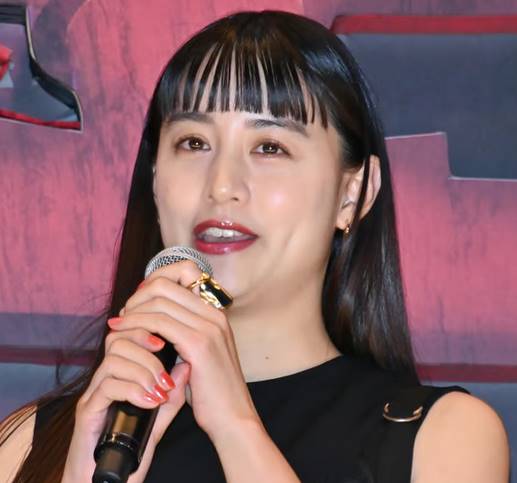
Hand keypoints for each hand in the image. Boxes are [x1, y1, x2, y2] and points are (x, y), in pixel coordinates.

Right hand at [62, 304, 190, 481]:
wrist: (109, 482)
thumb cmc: (133, 450)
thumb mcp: (160, 417)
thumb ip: (172, 393)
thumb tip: (186, 366)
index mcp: (120, 374)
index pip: (127, 334)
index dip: (147, 330)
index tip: (169, 342)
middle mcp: (103, 379)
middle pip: (117, 340)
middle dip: (145, 348)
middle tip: (165, 370)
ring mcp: (92, 394)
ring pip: (113, 360)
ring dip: (142, 371)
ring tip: (159, 389)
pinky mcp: (87, 412)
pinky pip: (107, 388)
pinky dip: (133, 390)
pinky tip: (150, 402)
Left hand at [113, 260, 259, 440]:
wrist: (233, 418)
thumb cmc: (212, 391)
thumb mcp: (200, 354)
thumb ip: (183, 332)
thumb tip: (152, 318)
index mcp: (216, 313)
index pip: (182, 274)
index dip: (152, 283)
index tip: (137, 302)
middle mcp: (214, 314)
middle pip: (165, 284)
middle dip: (137, 296)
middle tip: (123, 315)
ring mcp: (209, 327)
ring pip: (158, 301)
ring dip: (132, 311)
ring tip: (119, 325)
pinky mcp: (199, 344)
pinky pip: (158, 322)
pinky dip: (136, 324)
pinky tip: (123, 335)